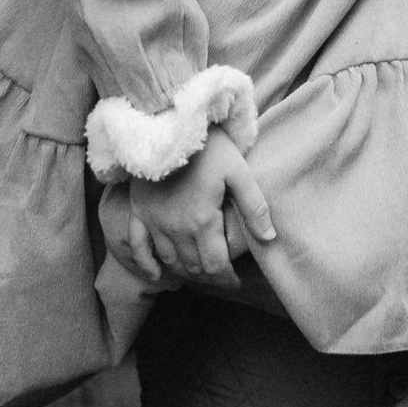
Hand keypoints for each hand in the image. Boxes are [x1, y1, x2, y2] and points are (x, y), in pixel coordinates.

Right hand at [100, 129, 278, 291]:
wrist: (169, 124)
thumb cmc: (209, 146)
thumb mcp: (239, 172)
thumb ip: (254, 208)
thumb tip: (269, 239)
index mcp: (202, 221)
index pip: (215, 265)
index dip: (227, 279)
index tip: (235, 282)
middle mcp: (175, 228)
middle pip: (193, 267)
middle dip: (209, 276)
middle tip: (220, 276)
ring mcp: (153, 222)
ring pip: (169, 260)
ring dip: (185, 271)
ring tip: (199, 272)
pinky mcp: (138, 212)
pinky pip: (138, 247)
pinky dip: (147, 264)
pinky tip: (157, 275)